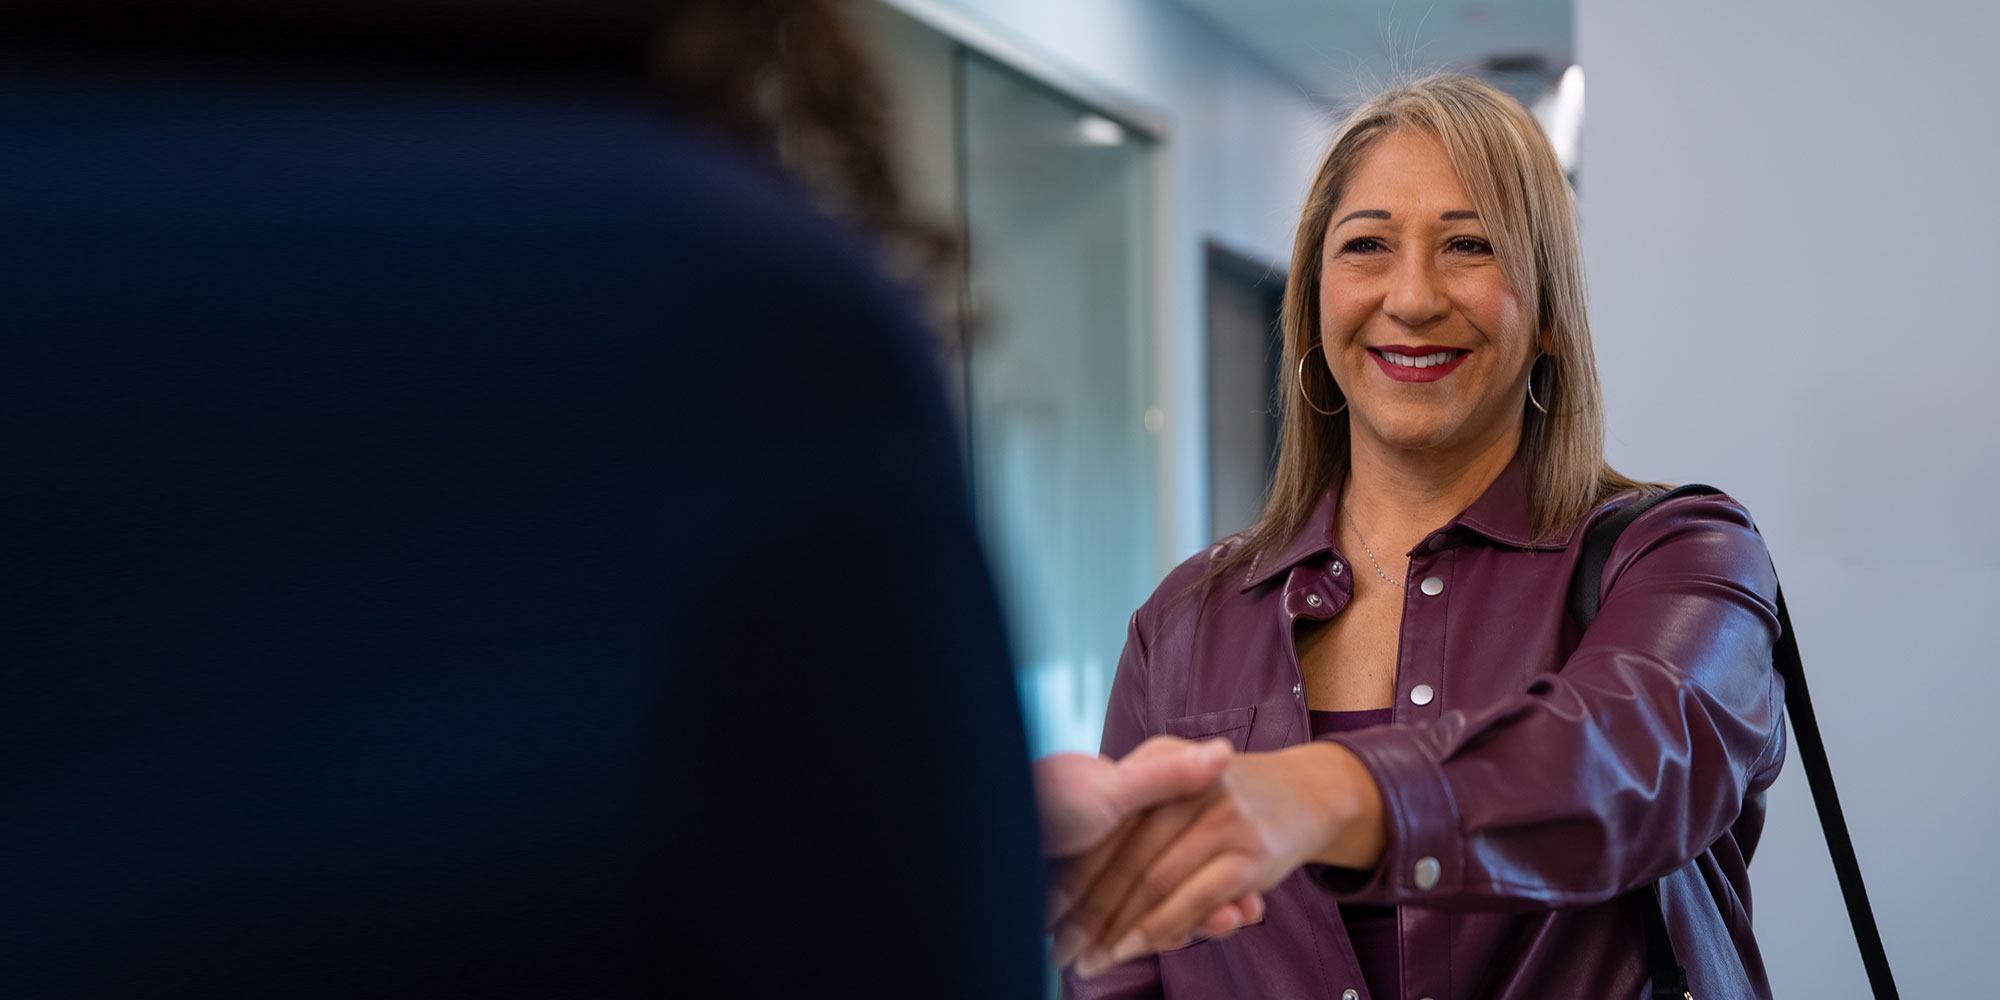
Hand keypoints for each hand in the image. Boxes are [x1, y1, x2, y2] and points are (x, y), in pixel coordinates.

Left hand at [1054, 741, 1385, 976]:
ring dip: (1116, 929)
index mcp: (1160, 761)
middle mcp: (1189, 785)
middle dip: (1085, 909)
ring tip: (1086, 960)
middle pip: (1123, 857)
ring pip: (1155, 882)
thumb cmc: (1232, 795)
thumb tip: (1080, 837)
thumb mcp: (1180, 778)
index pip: (1106, 823)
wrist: (1313, 789)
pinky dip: (1160, 928)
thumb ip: (1137, 802)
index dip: (1071, 868)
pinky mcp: (1250, 853)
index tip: (1039, 907)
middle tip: (1055, 947)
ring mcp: (1222, 818)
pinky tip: (1132, 949)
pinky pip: (1194, 898)